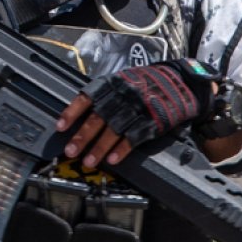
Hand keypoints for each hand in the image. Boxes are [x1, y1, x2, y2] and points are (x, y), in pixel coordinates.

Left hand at [54, 59, 217, 167]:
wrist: (180, 82)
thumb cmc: (146, 83)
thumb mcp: (123, 79)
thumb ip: (104, 94)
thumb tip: (80, 113)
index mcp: (113, 83)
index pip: (88, 97)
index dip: (73, 112)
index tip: (61, 127)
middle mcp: (124, 94)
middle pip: (99, 117)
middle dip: (83, 136)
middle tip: (70, 151)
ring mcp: (139, 108)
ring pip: (115, 130)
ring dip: (100, 147)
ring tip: (89, 162)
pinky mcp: (153, 121)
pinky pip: (135, 137)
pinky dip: (122, 149)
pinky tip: (113, 160)